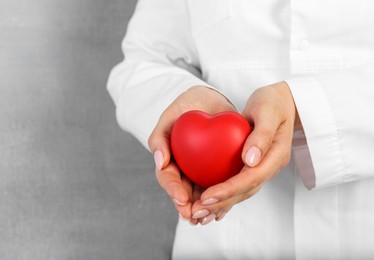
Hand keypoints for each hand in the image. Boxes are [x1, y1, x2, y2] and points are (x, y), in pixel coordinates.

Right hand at [148, 85, 235, 223]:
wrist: (209, 101)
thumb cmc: (186, 106)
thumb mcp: (170, 116)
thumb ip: (159, 137)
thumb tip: (159, 162)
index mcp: (169, 160)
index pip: (168, 178)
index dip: (173, 190)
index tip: (182, 199)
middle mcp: (183, 170)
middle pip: (183, 193)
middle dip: (188, 207)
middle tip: (195, 217)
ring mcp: (200, 172)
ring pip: (201, 195)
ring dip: (204, 209)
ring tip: (209, 218)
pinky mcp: (217, 171)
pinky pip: (219, 187)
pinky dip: (220, 200)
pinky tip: (224, 210)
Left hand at [191, 81, 297, 223]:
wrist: (282, 102)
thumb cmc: (273, 102)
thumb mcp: (268, 111)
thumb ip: (262, 135)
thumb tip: (250, 160)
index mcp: (276, 156)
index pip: (251, 178)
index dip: (229, 189)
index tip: (206, 196)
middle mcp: (270, 166)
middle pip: (245, 191)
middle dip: (221, 203)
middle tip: (197, 211)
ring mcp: (262, 168)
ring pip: (242, 192)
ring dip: (221, 204)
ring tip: (198, 212)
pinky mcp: (253, 166)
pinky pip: (238, 184)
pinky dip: (224, 195)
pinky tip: (207, 202)